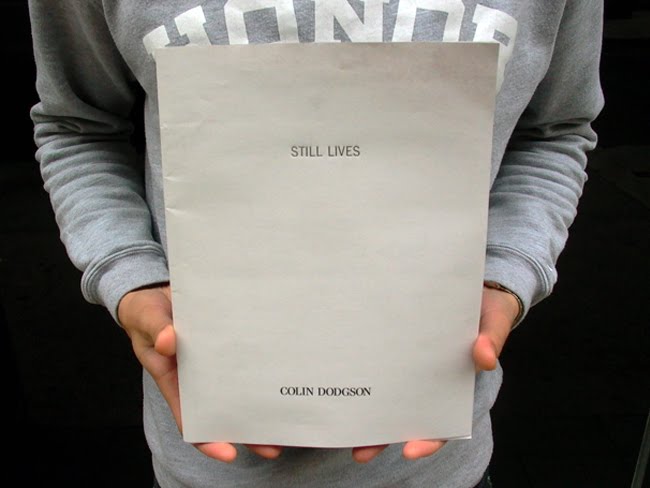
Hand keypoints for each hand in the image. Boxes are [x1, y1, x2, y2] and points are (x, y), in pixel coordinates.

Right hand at [117, 284, 282, 461]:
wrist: (155, 290)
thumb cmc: (146, 312)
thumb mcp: (146, 319)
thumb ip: (156, 329)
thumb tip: (168, 342)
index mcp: (174, 379)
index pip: (190, 418)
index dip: (208, 439)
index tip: (229, 453)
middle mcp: (198, 376)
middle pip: (224, 410)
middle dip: (248, 430)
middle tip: (275, 446)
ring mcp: (216, 360)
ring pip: (241, 387)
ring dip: (262, 401)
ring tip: (288, 416)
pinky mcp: (229, 341)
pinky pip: (246, 357)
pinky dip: (263, 366)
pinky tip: (284, 370)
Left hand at [351, 284, 519, 462]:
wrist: (473, 284)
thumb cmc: (486, 309)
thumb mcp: (494, 321)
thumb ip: (492, 338)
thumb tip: (484, 358)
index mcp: (454, 384)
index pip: (442, 423)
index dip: (428, 440)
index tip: (410, 450)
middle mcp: (427, 380)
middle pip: (404, 416)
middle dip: (382, 437)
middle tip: (361, 452)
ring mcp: (407, 364)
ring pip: (384, 394)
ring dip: (364, 410)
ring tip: (342, 424)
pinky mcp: (393, 343)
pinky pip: (376, 360)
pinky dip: (361, 370)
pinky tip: (341, 376)